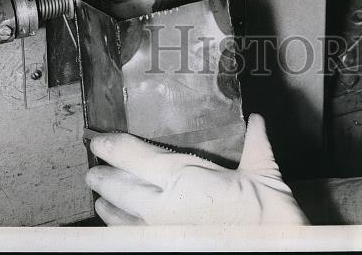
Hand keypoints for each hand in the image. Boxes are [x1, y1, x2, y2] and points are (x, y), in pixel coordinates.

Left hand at [86, 114, 307, 225]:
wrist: (268, 245)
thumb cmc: (265, 210)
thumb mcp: (262, 171)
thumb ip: (255, 143)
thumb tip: (257, 120)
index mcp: (180, 176)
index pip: (133, 157)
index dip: (112, 147)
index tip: (98, 141)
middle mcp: (162, 205)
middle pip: (118, 188)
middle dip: (102, 177)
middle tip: (92, 170)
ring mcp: (159, 232)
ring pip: (120, 218)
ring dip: (108, 206)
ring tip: (101, 199)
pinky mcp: (163, 249)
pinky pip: (133, 239)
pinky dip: (122, 231)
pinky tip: (121, 227)